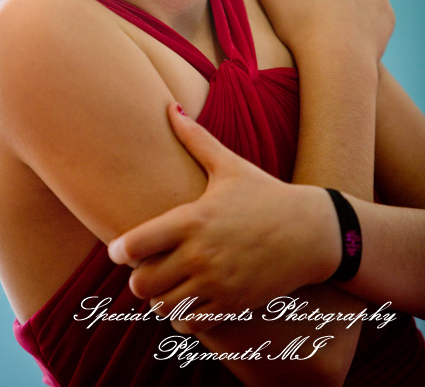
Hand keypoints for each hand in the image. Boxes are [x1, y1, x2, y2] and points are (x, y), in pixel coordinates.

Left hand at [108, 104, 338, 332]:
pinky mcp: (233, 305)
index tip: (119, 250)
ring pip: (163, 307)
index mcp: (193, 219)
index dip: (119, 250)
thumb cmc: (265, 194)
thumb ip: (195, 139)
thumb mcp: (229, 165)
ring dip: (159, 299)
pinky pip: (190, 324)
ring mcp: (217, 283)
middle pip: (142, 283)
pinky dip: (182, 317)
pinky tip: (188, 301)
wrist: (311, 231)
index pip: (136, 244)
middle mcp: (201, 255)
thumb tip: (171, 107)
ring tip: (166, 286)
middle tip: (146, 269)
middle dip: (138, 278)